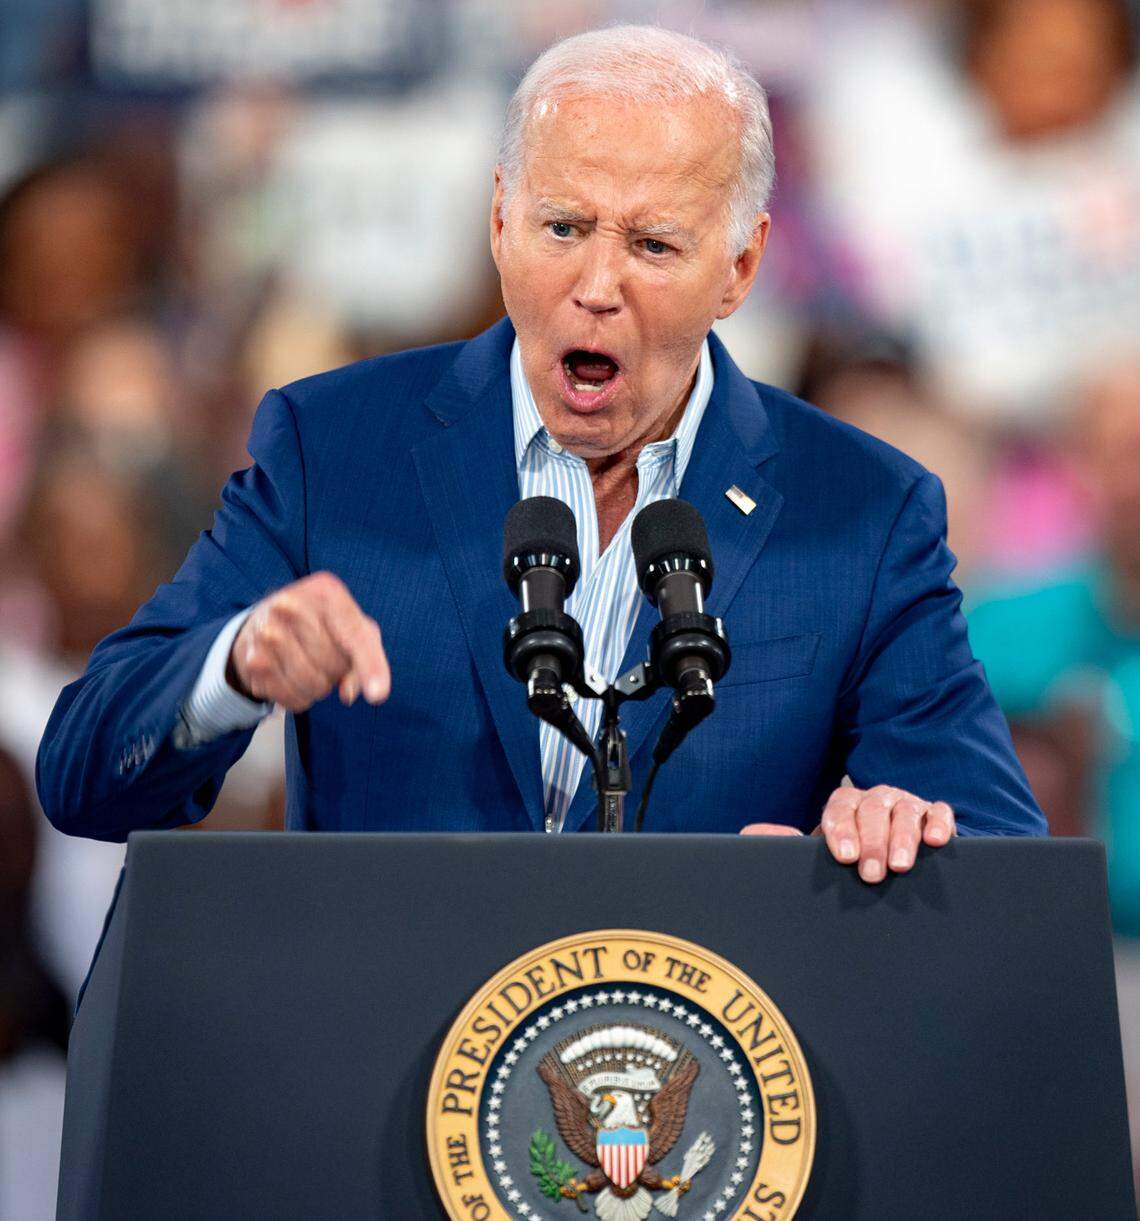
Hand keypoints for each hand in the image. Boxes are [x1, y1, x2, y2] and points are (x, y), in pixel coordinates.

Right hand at [228, 572, 390, 712]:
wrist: (266, 620)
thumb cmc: (321, 622)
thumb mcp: (353, 625)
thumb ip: (367, 656)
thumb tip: (348, 693)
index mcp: (325, 591)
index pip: (354, 635)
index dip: (369, 666)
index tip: (378, 695)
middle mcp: (290, 605)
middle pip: (334, 663)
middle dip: (338, 670)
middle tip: (328, 655)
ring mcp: (268, 632)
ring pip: (313, 685)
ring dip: (320, 686)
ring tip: (312, 665)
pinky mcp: (253, 661)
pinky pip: (292, 698)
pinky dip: (301, 696)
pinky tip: (294, 676)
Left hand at [741, 784, 955, 883]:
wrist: (885, 861)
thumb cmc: (847, 857)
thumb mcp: (815, 853)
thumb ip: (783, 844)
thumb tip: (753, 833)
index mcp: (844, 804)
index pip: (839, 808)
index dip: (841, 830)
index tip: (844, 857)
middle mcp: (874, 799)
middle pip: (872, 809)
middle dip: (872, 841)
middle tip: (872, 872)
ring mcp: (905, 804)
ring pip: (904, 811)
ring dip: (903, 837)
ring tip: (900, 865)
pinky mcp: (933, 815)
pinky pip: (939, 812)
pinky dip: (939, 823)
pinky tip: (936, 841)